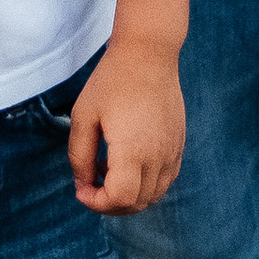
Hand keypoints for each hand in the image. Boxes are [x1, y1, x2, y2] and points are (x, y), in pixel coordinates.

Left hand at [67, 33, 184, 213]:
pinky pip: (165, 180)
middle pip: (137, 204)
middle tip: (90, 186)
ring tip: (107, 173)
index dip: (96, 203)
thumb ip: (79, 156)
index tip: (81, 189)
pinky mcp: (178, 144)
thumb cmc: (112, 81)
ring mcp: (172, 152)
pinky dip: (146, 185)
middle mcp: (157, 156)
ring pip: (153, 196)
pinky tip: (128, 164)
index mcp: (132, 150)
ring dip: (129, 197)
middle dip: (109, 205)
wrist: (148, 54)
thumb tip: (82, 184)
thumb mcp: (84, 116)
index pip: (119, 199)